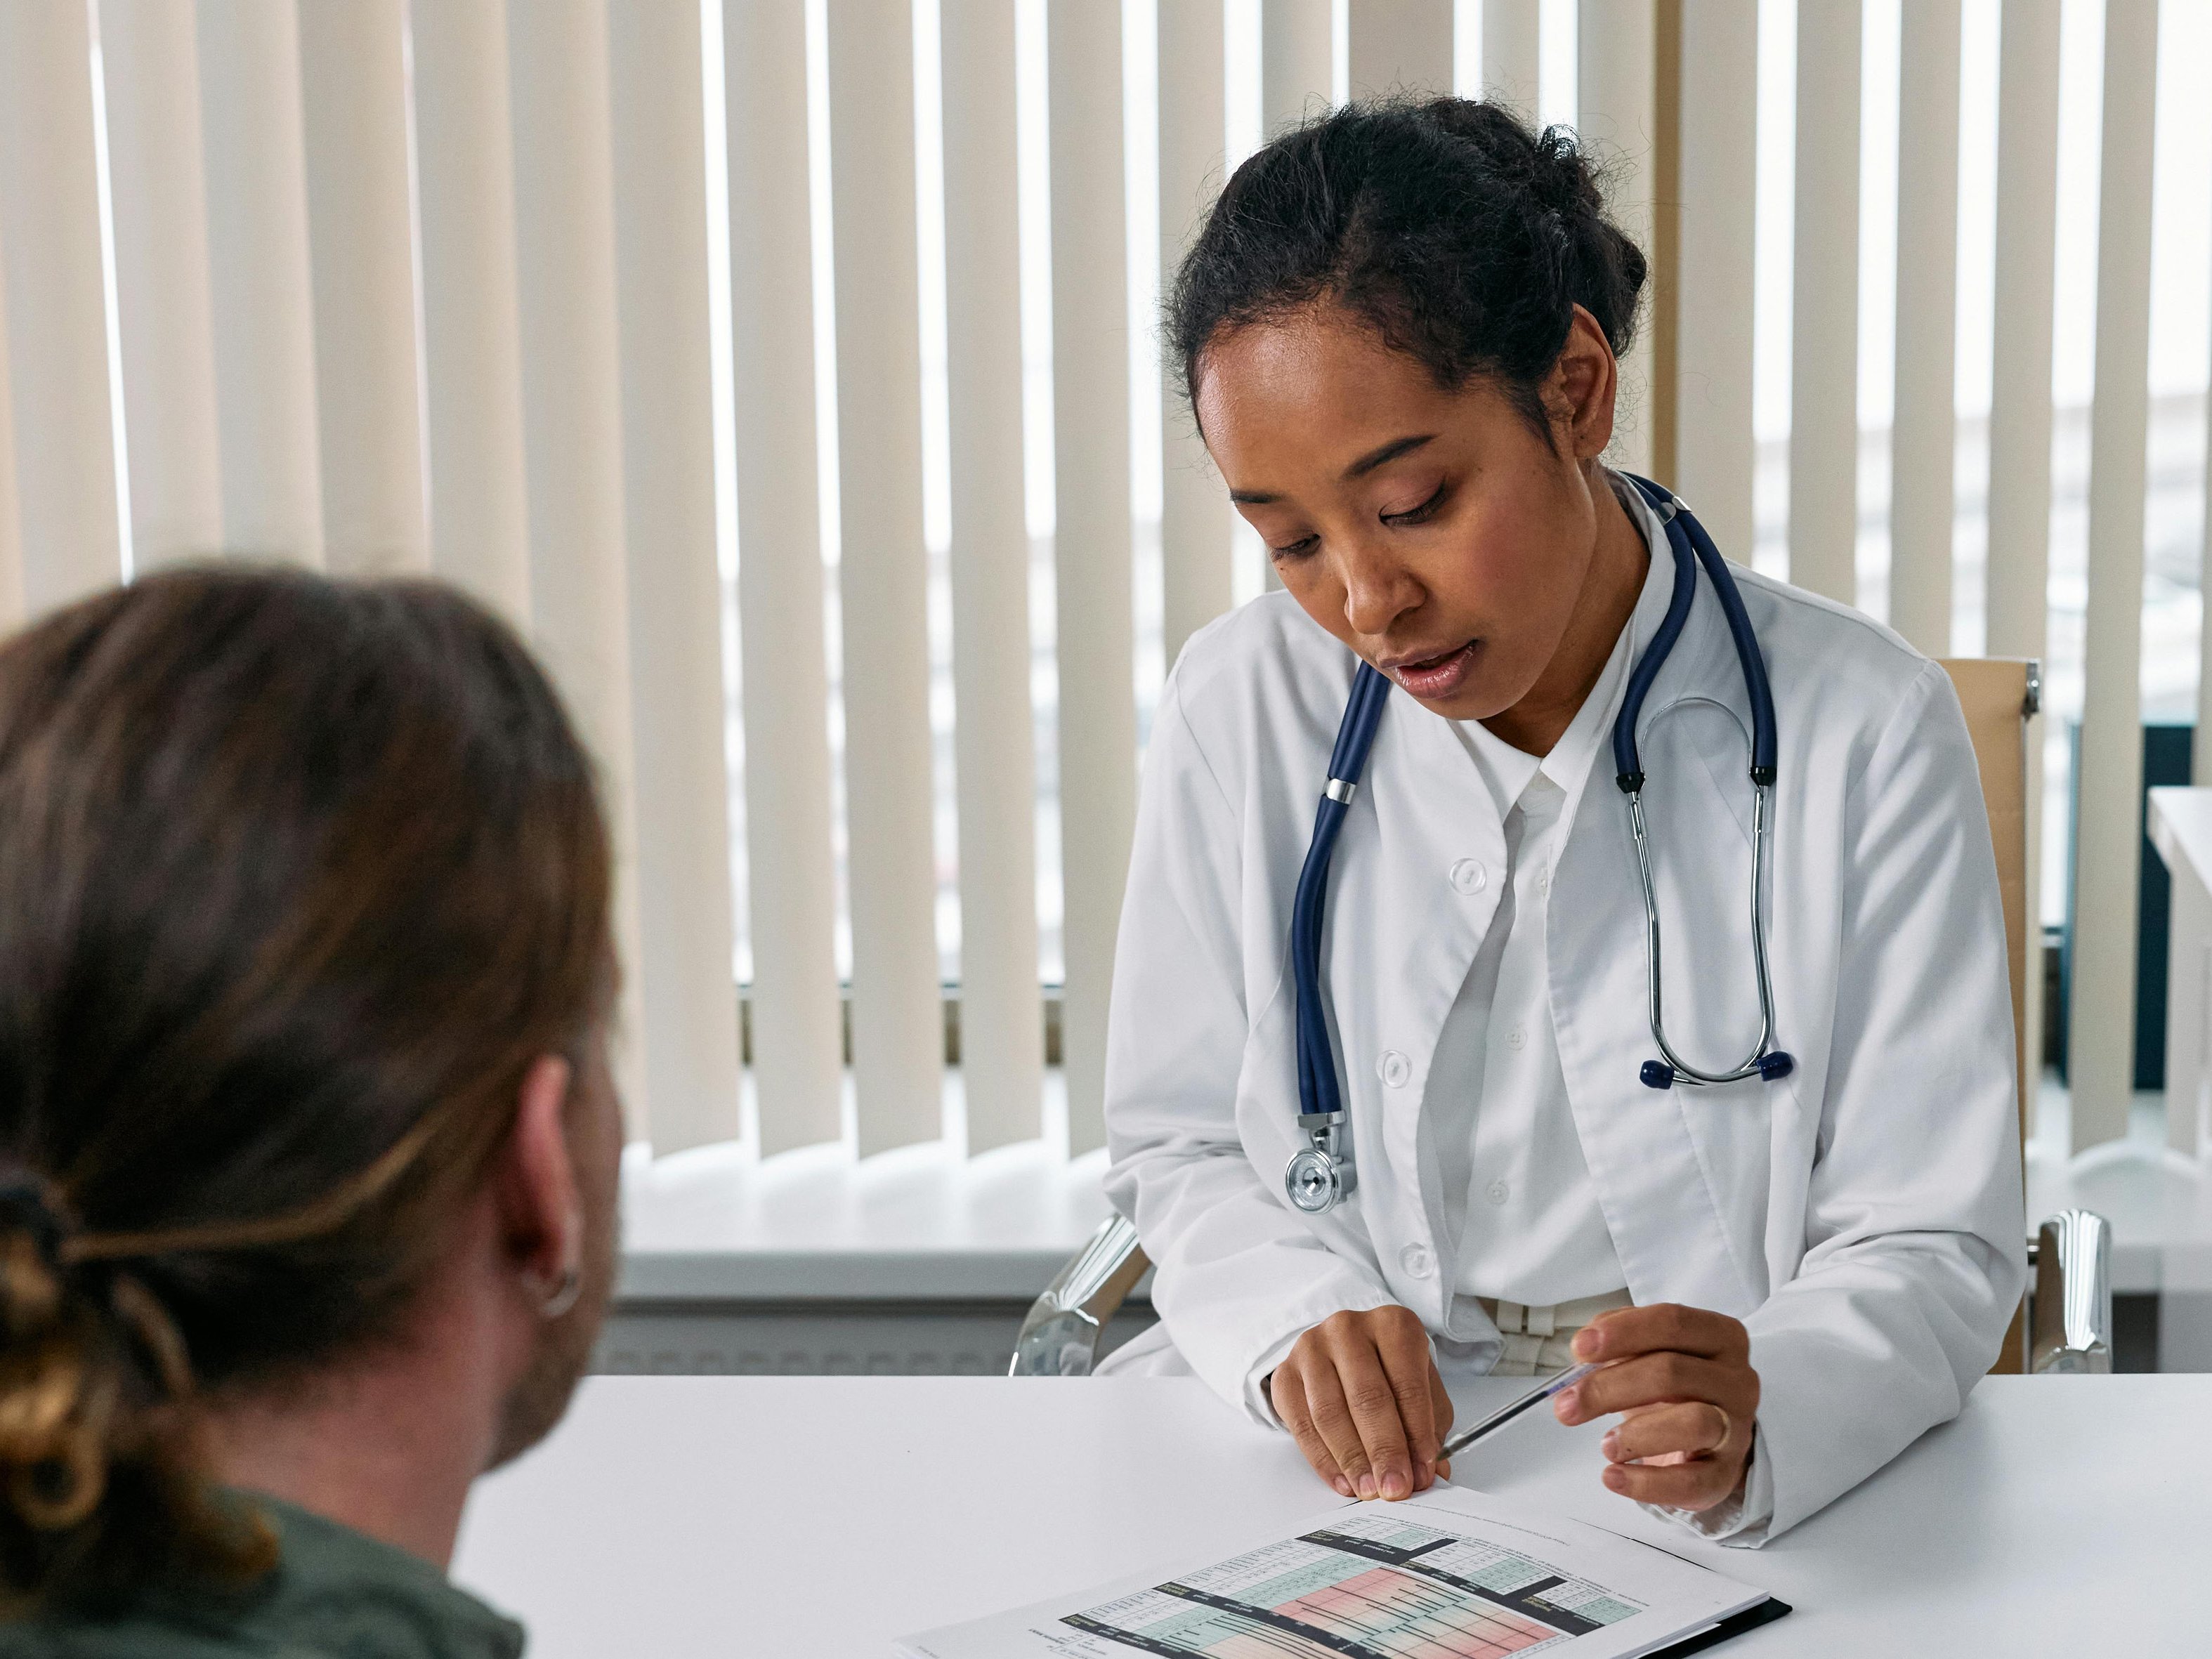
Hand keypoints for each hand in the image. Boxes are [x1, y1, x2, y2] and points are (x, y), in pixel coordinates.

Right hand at [1269, 1306, 1453, 1501]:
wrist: (1342, 1351)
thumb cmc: (1389, 1372)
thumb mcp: (1421, 1390)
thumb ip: (1429, 1429)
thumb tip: (1432, 1474)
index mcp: (1392, 1325)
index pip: (1406, 1383)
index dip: (1417, 1433)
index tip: (1422, 1473)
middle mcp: (1348, 1328)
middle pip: (1366, 1397)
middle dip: (1384, 1451)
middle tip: (1395, 1489)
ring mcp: (1311, 1348)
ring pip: (1329, 1412)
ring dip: (1352, 1460)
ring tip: (1369, 1490)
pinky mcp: (1285, 1373)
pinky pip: (1300, 1424)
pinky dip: (1323, 1460)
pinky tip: (1343, 1481)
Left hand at [1551, 1303, 1758, 1512]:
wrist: (1708, 1437)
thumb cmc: (1672, 1386)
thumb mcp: (1648, 1351)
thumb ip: (1619, 1341)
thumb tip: (1584, 1351)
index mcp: (1720, 1336)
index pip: (1673, 1322)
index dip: (1624, 1332)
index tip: (1579, 1348)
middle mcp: (1737, 1379)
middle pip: (1673, 1372)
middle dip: (1610, 1387)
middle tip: (1567, 1405)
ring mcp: (1736, 1428)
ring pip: (1694, 1423)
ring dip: (1637, 1434)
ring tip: (1604, 1444)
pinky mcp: (1727, 1474)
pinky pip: (1692, 1482)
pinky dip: (1647, 1483)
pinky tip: (1613, 1476)